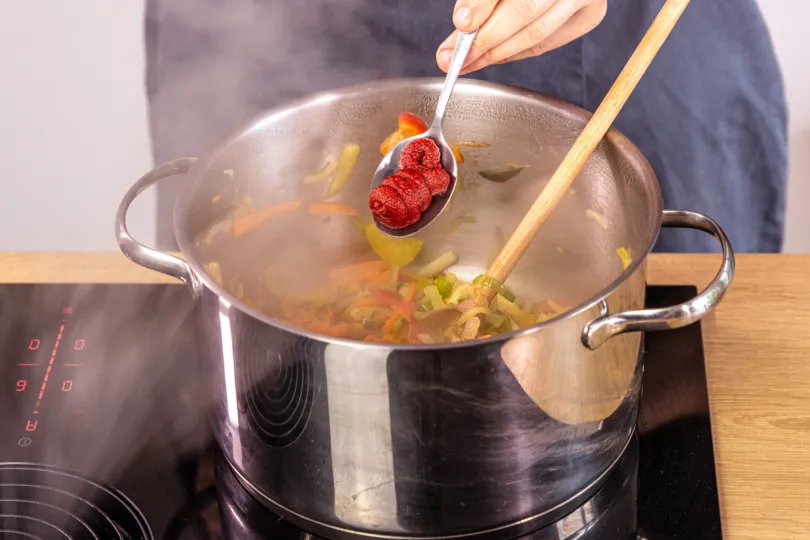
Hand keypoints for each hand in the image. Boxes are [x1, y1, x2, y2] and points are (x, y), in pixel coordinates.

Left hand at [436, 0, 606, 73]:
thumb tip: (465, 22)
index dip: (481, 5)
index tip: (461, 24)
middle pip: (524, 13)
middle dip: (484, 40)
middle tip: (454, 56)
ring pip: (536, 34)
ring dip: (496, 53)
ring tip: (467, 61)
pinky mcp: (589, 16)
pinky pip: (546, 43)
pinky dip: (515, 52)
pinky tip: (493, 55)